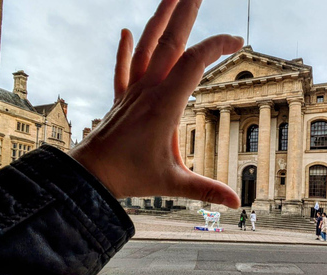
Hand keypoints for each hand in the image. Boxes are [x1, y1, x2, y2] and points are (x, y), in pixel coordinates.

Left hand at [69, 0, 242, 207]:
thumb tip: (237, 204)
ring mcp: (133, 91)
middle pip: (171, 42)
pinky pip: (123, 67)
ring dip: (160, 19)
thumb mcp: (173, 183)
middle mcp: (149, 89)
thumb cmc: (130, 177)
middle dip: (187, 13)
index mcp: (166, 104)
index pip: (196, 62)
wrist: (89, 175)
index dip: (218, 46)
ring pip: (148, 46)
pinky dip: (126, 49)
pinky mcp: (121, 98)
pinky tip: (127, 31)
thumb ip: (206, 190)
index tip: (237, 42)